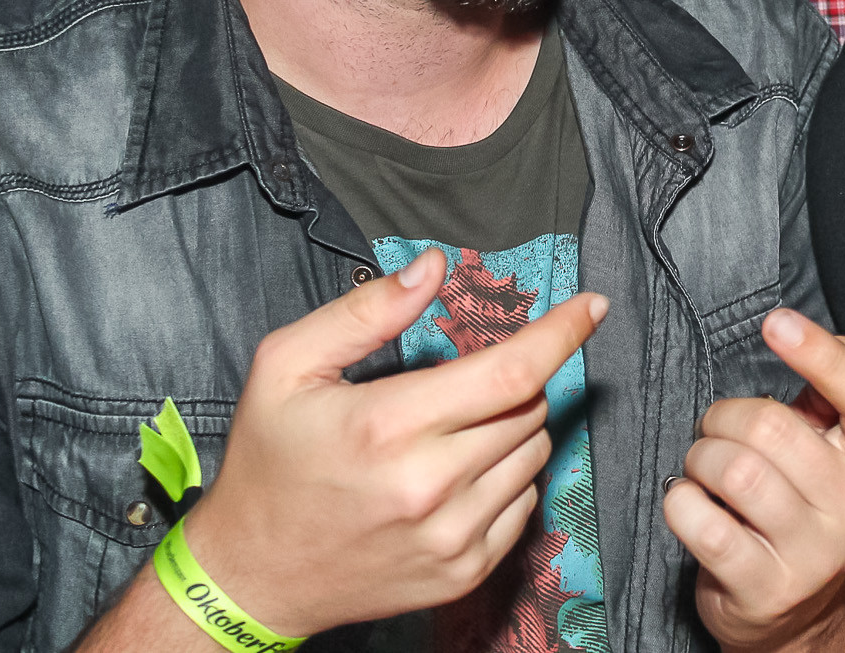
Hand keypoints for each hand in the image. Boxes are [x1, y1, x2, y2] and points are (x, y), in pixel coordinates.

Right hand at [176, 249, 606, 636]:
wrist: (251, 576)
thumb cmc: (268, 464)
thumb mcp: (287, 367)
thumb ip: (366, 311)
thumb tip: (433, 268)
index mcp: (388, 427)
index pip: (512, 371)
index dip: (563, 333)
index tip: (592, 306)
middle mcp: (429, 487)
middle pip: (529, 407)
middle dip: (512, 381)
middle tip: (458, 387)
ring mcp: (451, 536)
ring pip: (533, 453)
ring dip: (511, 428)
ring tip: (448, 434)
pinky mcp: (463, 572)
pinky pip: (525, 503)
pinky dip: (506, 478)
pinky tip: (454, 477)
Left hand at [667, 310, 844, 649]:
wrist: (798, 611)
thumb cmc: (807, 502)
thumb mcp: (836, 446)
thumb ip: (832, 388)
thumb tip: (809, 335)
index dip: (823, 356)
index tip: (776, 322)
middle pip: (777, 429)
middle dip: (726, 416)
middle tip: (716, 427)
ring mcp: (817, 557)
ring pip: (737, 473)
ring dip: (702, 457)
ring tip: (704, 466)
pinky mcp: (768, 590)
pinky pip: (705, 526)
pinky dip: (681, 502)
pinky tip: (689, 501)